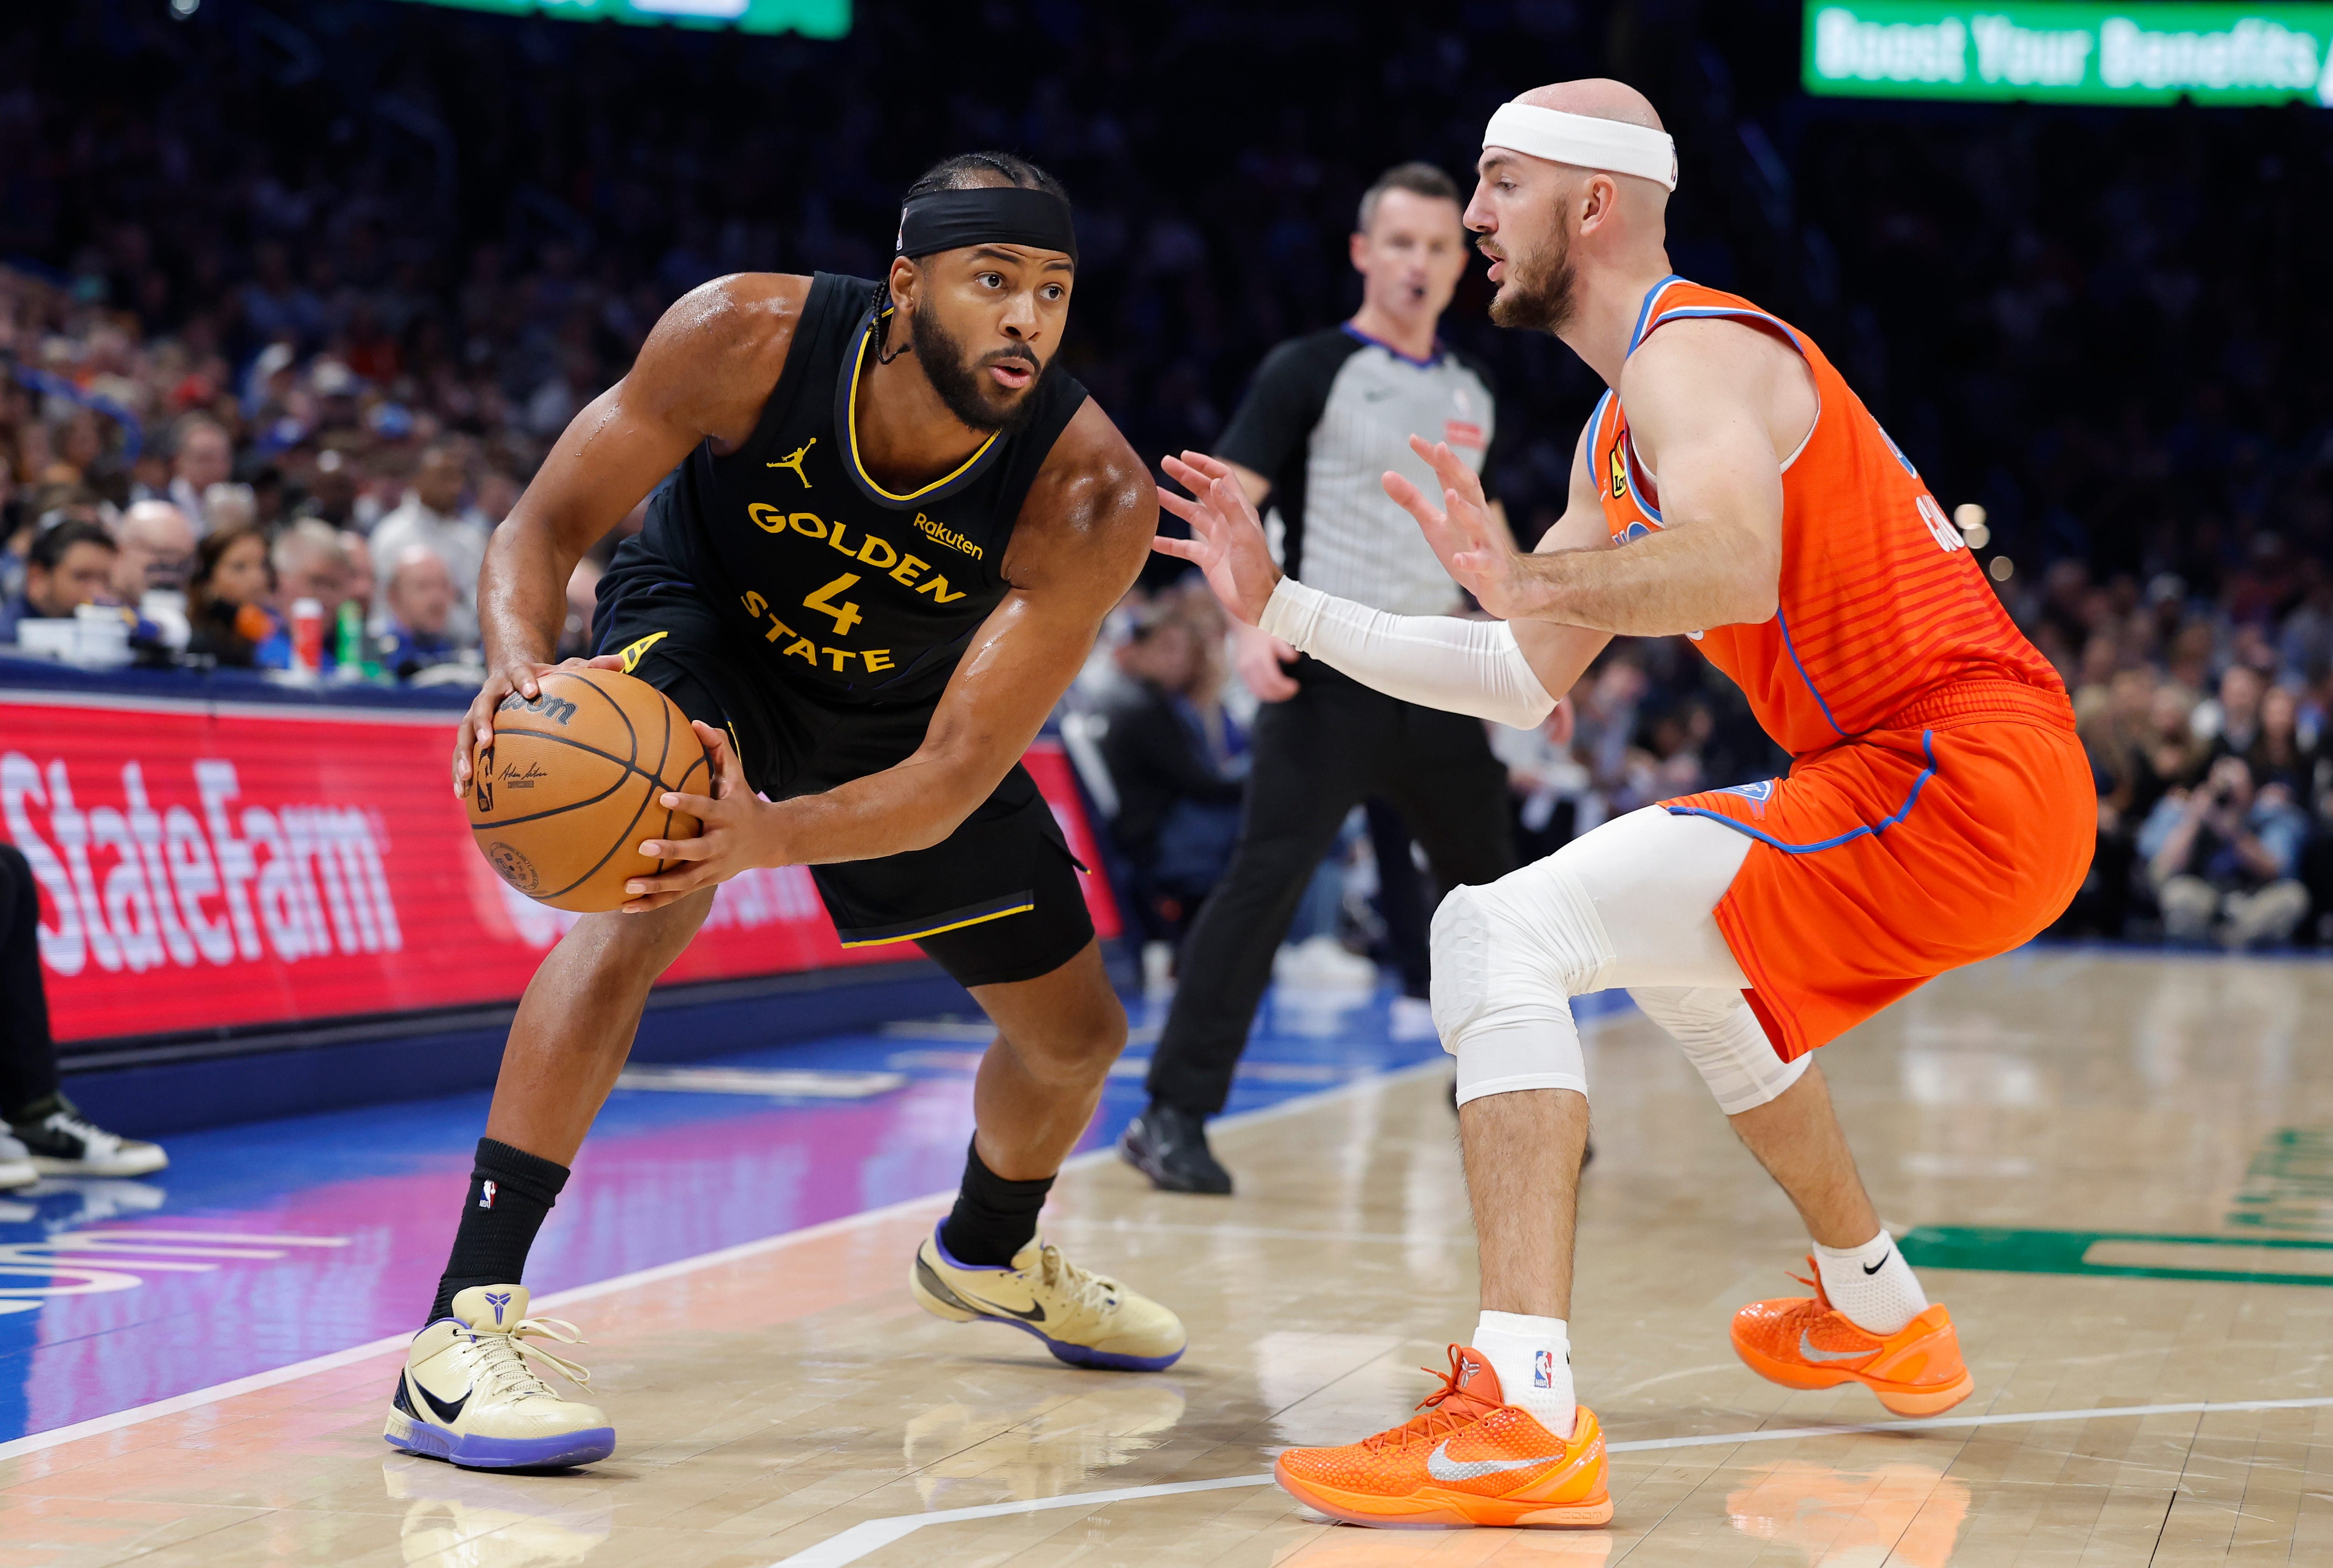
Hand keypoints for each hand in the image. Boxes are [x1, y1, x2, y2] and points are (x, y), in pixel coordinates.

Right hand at [454, 652, 625, 798]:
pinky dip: (460, 771)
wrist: (510, 669)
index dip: (524, 681)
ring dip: (463, 754)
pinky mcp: (470, 731)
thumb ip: (591, 667)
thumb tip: (622, 662)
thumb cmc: (544, 675)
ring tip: (467, 778)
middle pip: (481, 705)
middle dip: (481, 722)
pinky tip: (464, 796)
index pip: (519, 675)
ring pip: (463, 732)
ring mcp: (476, 712)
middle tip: (486, 740)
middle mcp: (490, 693)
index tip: (533, 691)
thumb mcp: (565, 667)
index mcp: (515, 675)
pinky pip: (463, 751)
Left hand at [622, 721, 773, 912]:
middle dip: (671, 850)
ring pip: (684, 882)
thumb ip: (718, 748)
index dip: (687, 804)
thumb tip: (696, 721)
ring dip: (657, 887)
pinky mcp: (705, 882)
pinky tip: (625, 906)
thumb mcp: (737, 775)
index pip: (706, 808)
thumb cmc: (743, 801)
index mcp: (726, 815)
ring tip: (627, 887)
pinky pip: (676, 896)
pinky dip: (652, 903)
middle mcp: (721, 844)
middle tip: (644, 847)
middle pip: (695, 851)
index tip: (664, 799)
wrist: (769, 841)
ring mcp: (713, 867)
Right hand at [1152, 450, 1280, 624]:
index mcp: (1239, 511)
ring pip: (1191, 515)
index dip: (1205, 464)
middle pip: (1203, 491)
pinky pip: (1184, 547)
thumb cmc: (1256, 569)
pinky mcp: (1207, 559)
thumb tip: (1214, 481)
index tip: (1184, 455)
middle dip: (1185, 476)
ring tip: (1153, 493)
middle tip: (1164, 463)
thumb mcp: (1245, 536)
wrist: (1258, 603)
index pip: (1222, 478)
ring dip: (1173, 503)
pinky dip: (1168, 543)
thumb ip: (1230, 508)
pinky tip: (1151, 540)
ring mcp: (1216, 539)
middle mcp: (1227, 521)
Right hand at [1230, 618, 1298, 701]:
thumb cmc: (1262, 632)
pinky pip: (1253, 690)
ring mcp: (1243, 671)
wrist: (1243, 627)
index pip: (1273, 680)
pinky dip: (1264, 694)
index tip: (1296, 686)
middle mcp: (1248, 666)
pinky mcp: (1241, 674)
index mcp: (1259, 656)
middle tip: (1292, 692)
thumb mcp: (1276, 635)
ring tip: (1285, 694)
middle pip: (1266, 689)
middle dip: (1281, 694)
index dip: (1285, 687)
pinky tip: (1274, 691)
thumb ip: (1284, 648)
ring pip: (1258, 692)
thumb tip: (1294, 659)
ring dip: (1273, 697)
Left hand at [1382, 436, 1530, 618]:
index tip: (1414, 439)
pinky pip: (1482, 562)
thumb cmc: (1466, 547)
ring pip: (1479, 522)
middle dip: (1455, 468)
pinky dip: (1471, 560)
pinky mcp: (1491, 567)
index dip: (1435, 457)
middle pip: (1469, 487)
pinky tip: (1458, 559)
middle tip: (1441, 448)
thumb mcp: (1435, 524)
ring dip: (1466, 509)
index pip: (1450, 474)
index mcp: (1465, 504)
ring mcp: (1487, 542)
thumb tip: (1386, 475)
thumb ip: (1413, 501)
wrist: (1503, 585)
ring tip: (1450, 495)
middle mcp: (1478, 517)